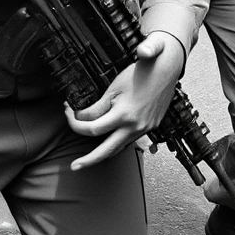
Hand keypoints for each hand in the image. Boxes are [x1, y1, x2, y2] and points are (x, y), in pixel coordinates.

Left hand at [65, 32, 184, 169]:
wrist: (166, 68)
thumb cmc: (139, 73)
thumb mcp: (113, 88)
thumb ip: (97, 107)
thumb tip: (81, 118)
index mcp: (123, 116)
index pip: (92, 129)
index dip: (75, 123)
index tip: (68, 113)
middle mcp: (135, 127)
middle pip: (107, 151)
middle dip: (89, 161)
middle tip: (74, 166)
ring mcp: (144, 129)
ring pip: (119, 148)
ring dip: (103, 153)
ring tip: (89, 158)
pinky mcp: (150, 126)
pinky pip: (130, 139)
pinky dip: (117, 141)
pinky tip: (108, 139)